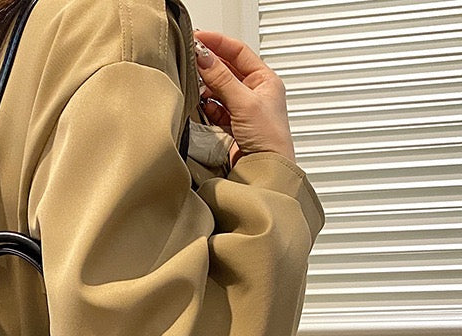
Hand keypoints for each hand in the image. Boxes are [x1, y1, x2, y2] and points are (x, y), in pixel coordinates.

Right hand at [193, 32, 294, 166]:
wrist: (265, 170)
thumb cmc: (270, 140)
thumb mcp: (245, 102)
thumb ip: (222, 78)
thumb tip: (204, 56)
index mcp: (265, 79)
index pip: (238, 51)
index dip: (218, 43)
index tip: (198, 39)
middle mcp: (254, 92)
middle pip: (226, 69)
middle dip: (209, 65)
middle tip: (191, 61)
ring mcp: (241, 109)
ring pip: (218, 89)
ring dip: (206, 87)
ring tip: (196, 86)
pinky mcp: (230, 125)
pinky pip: (214, 108)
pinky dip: (206, 106)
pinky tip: (201, 106)